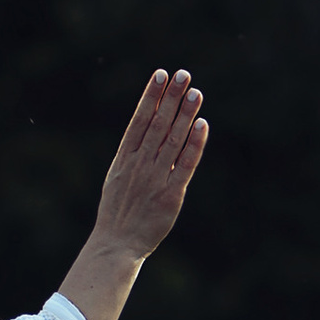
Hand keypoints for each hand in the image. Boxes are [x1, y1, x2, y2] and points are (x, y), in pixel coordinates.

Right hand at [59, 70, 208, 319]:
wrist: (116, 245)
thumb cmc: (117, 214)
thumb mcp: (117, 179)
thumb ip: (132, 157)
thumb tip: (145, 133)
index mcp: (124, 159)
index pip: (139, 119)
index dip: (150, 96)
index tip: (160, 74)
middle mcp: (139, 164)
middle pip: (158, 124)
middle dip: (171, 97)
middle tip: (183, 74)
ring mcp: (155, 178)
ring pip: (173, 139)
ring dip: (185, 114)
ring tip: (195, 92)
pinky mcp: (171, 194)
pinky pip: (185, 164)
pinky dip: (194, 144)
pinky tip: (202, 124)